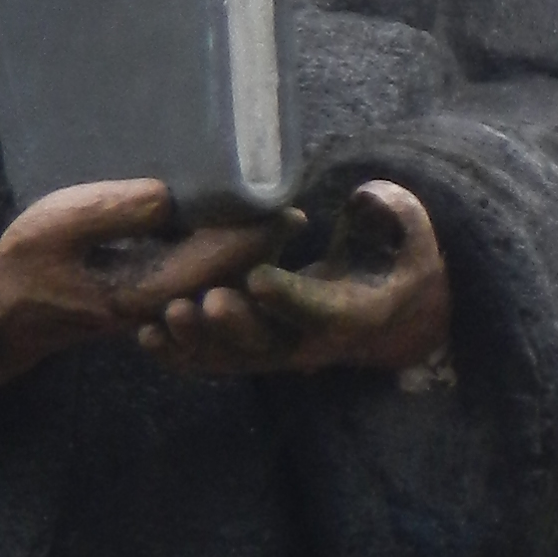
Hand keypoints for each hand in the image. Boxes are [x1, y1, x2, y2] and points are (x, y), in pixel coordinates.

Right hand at [0, 180, 289, 424]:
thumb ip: (114, 211)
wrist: (5, 313)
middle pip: (227, 275)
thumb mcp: (59, 226)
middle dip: (261, 244)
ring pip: (214, 280)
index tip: (288, 208)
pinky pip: (195, 278)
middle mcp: (159, 303)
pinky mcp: (145, 297)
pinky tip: (226, 232)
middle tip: (294, 210)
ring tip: (270, 219)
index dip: (255, 237)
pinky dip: (217, 256)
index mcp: (145, 289)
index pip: (216, 263)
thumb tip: (170, 196)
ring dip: (243, 252)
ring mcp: (154, 304)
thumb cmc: (25, 266)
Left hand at [142, 180, 450, 382]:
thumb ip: (396, 215)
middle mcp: (311, 343)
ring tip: (160, 321)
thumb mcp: (412, 237)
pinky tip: (145, 336)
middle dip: (234, 325)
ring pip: (233, 359)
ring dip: (196, 344)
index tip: (257, 279)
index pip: (320, 310)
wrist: (392, 313)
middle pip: (268, 344)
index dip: (290, 299)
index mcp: (353, 313)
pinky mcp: (252, 351)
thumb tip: (368, 195)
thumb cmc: (396, 262)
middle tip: (206, 301)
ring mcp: (277, 351)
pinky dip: (181, 355)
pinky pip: (214, 361)